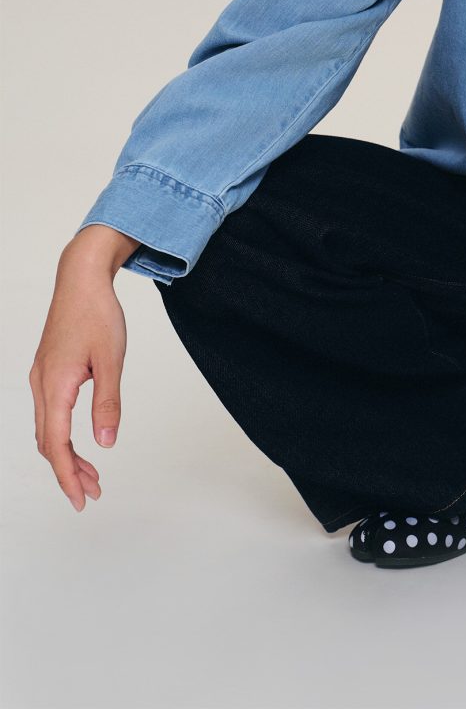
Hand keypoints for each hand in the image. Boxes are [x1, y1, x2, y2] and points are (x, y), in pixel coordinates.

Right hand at [29, 244, 127, 511]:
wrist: (80, 279)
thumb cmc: (97, 314)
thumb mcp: (111, 359)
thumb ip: (108, 402)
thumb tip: (107, 444)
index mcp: (55, 386)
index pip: (57, 445)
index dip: (68, 476)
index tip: (82, 500)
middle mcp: (40, 386)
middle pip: (49, 443)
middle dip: (70, 472)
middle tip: (93, 494)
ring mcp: (41, 379)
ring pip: (48, 430)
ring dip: (67, 455)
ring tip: (92, 474)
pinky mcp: (47, 371)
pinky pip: (50, 414)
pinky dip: (63, 435)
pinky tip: (80, 442)